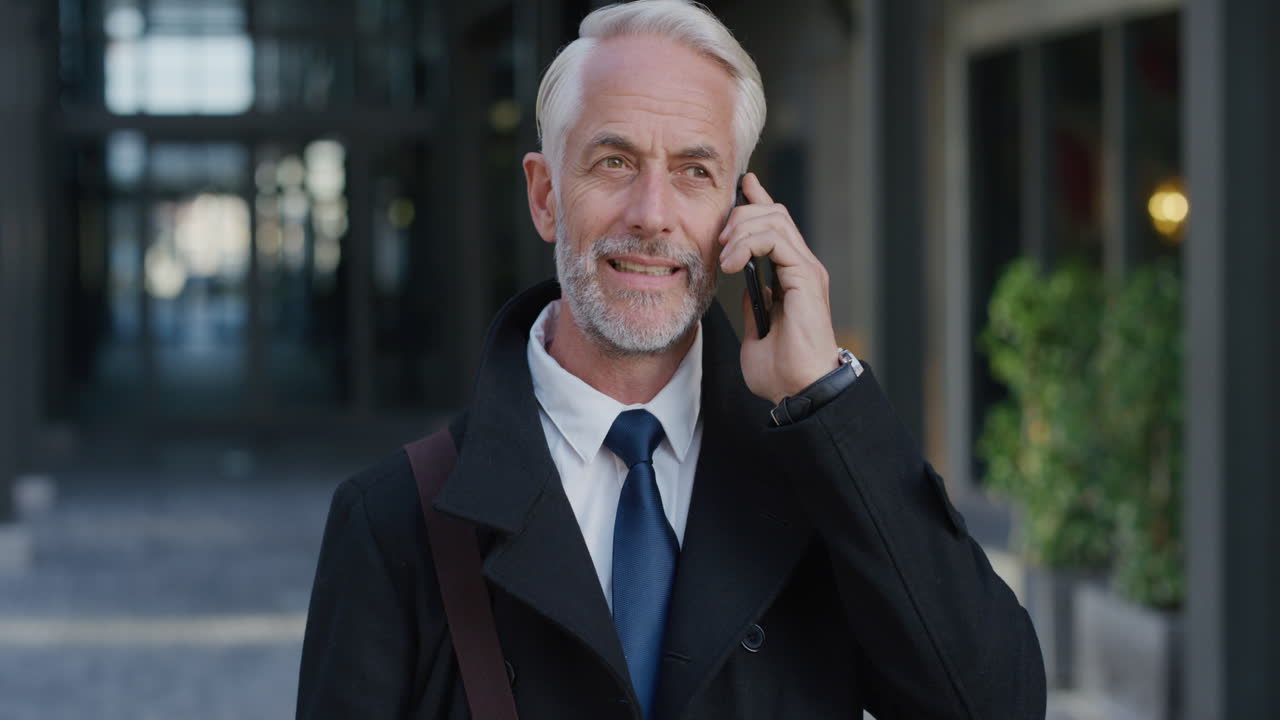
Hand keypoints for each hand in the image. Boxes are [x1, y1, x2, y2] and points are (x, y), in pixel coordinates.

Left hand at [719, 173, 839, 404]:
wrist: (799, 391)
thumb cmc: (781, 371)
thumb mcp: (755, 331)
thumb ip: (753, 303)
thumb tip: (746, 286)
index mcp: (792, 275)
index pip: (776, 225)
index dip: (758, 201)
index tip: (742, 184)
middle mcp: (803, 267)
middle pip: (773, 214)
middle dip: (739, 216)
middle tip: (717, 240)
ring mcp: (806, 270)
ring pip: (775, 219)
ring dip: (740, 230)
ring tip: (724, 257)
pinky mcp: (806, 277)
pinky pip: (777, 239)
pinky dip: (749, 243)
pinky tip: (732, 263)